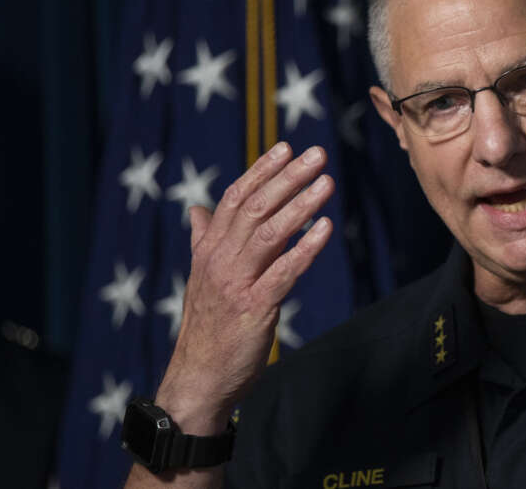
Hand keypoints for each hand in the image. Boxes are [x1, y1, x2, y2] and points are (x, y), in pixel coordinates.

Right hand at [155, 142, 333, 433]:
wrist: (198, 378)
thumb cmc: (208, 326)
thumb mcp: (202, 278)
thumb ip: (204, 240)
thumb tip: (198, 209)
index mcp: (208, 249)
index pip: (234, 198)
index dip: (261, 170)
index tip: (287, 147)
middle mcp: (219, 260)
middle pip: (255, 207)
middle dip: (288, 177)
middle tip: (317, 153)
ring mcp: (236, 282)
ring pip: (270, 233)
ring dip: (301, 204)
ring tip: (327, 182)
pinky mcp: (255, 307)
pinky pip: (284, 271)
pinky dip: (306, 248)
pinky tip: (326, 228)